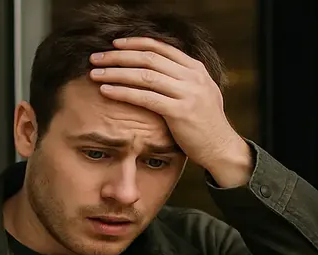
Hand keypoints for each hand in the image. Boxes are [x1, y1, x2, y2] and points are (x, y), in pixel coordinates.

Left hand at [89, 37, 252, 187]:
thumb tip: (158, 69)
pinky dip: (123, 92)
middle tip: (97, 57)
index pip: (161, 47)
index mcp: (196, 69)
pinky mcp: (180, 112)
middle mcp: (192, 77)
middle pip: (148, 58)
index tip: (115, 44)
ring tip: (95, 73)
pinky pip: (145, 97)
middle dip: (119, 56)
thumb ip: (182, 79)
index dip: (135, 43)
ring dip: (116, 72)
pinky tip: (107, 90)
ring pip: (144, 75)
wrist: (221, 148)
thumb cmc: (205, 124)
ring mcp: (187, 93)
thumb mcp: (200, 93)